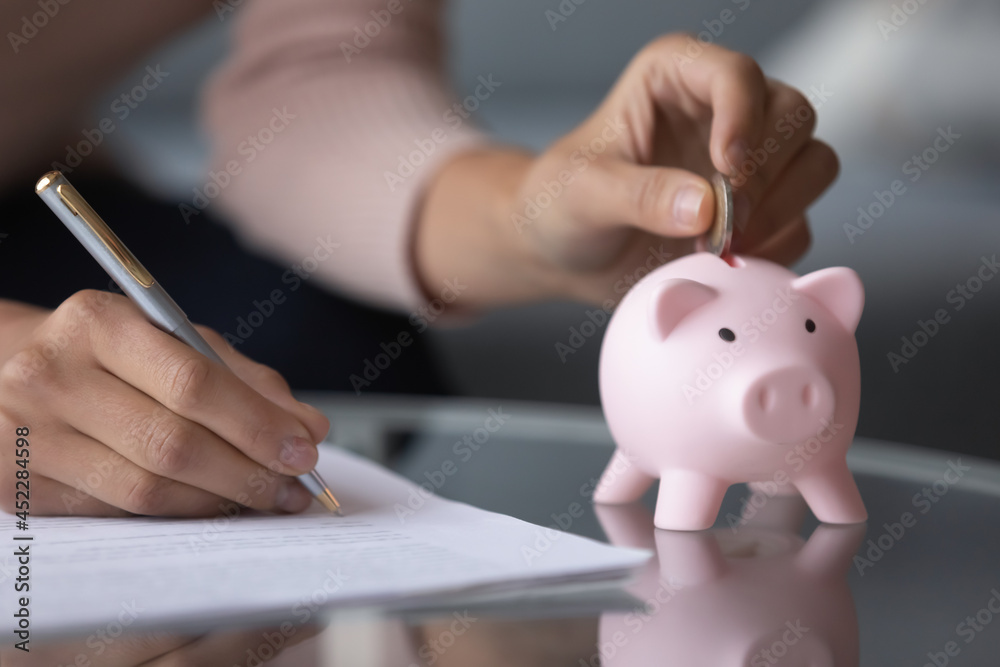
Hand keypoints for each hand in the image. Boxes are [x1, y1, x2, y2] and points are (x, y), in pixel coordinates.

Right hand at [0, 291, 329, 516]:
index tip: (304, 449)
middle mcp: (52, 375)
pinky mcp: (18, 487)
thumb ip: (242, 379)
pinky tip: (213, 507)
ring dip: (220, 501)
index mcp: (98, 322)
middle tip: (296, 487)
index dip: (256, 424)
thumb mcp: (171, 340)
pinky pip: (117, 511)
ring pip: (146, 488)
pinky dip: (178, 513)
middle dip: (249, 471)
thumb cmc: (105, 353)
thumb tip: (307, 428)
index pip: (192, 383)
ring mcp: (27, 435)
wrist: (0, 370)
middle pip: (172, 443)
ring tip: (267, 499)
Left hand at [416, 35, 838, 306]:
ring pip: (814, 163)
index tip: (727, 173)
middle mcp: (722, 109)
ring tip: (723, 248)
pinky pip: (802, 222)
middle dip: (766, 176)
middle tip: (723, 225)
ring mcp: (750, 160)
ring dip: (781, 210)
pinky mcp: (762, 209)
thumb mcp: (581, 195)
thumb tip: (705, 208)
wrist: (567, 255)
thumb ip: (637, 195)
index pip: (736, 74)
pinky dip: (776, 247)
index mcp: (675, 76)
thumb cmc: (561, 206)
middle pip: (793, 116)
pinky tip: (729, 265)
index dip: (743, 119)